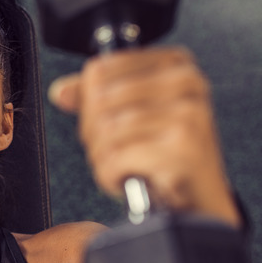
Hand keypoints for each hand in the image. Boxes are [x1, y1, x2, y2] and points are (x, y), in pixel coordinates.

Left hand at [49, 46, 239, 225]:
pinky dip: (110, 175)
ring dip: (101, 158)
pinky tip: (125, 179)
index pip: (100, 70)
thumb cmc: (166, 154)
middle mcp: (186, 82)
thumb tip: (61, 92)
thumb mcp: (134, 113)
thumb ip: (97, 96)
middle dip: (92, 134)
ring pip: (106, 130)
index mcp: (175, 64)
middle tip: (108, 151)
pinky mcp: (184, 147)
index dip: (86, 102)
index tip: (99, 122)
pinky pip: (117, 157)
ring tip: (119, 166)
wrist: (201, 198)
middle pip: (100, 99)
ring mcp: (188, 113)